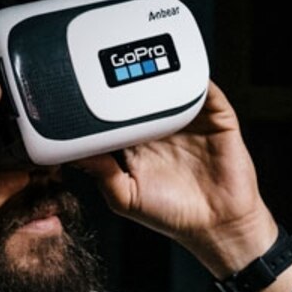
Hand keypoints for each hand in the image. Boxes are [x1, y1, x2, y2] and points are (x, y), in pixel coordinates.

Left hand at [84, 82, 272, 276]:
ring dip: (159, 74)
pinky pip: (204, 89)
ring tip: (145, 66)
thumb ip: (102, 174)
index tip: (87, 91)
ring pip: (171, 85)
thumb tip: (74, 152)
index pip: (115, 112)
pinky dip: (193, 78)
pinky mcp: (216, 117)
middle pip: (141, 92)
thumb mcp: (125, 197)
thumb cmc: (170, 214)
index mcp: (137, 142)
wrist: (217, 225)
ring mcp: (189, 119)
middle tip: (112, 68)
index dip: (102, 101)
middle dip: (128, 80)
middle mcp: (161, 126)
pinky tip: (181, 75)